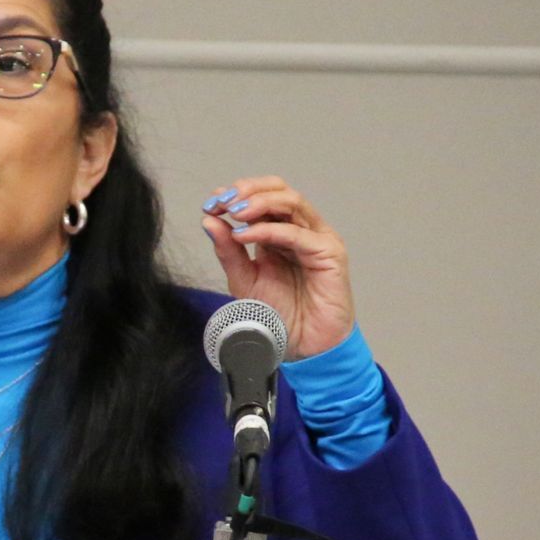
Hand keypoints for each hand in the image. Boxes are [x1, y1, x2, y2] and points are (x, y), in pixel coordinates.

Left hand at [201, 176, 355, 359]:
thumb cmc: (282, 317)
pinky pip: (297, 234)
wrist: (305, 348)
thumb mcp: (244, 281)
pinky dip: (268, 230)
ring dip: (259, 203)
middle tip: (222, 201)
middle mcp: (300, 231)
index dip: (237, 194)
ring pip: (291, 202)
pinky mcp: (330, 253)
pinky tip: (244, 235)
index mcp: (280, 233)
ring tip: (233, 212)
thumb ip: (228, 252)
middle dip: (248, 191)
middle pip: (279, 190)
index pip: (262, 198)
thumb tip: (209, 221)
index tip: (211, 202)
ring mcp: (317, 239)